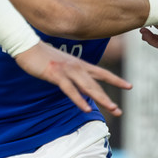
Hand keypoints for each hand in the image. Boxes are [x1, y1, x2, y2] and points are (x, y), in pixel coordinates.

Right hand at [15, 42, 131, 114]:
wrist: (27, 46)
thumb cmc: (43, 57)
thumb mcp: (62, 66)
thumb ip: (73, 76)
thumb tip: (81, 88)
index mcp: (80, 65)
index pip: (102, 73)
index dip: (116, 80)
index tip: (129, 86)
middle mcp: (77, 67)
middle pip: (97, 84)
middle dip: (108, 99)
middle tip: (119, 111)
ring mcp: (67, 71)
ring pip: (88, 87)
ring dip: (101, 99)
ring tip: (112, 109)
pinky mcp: (56, 75)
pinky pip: (70, 89)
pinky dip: (78, 99)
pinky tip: (85, 108)